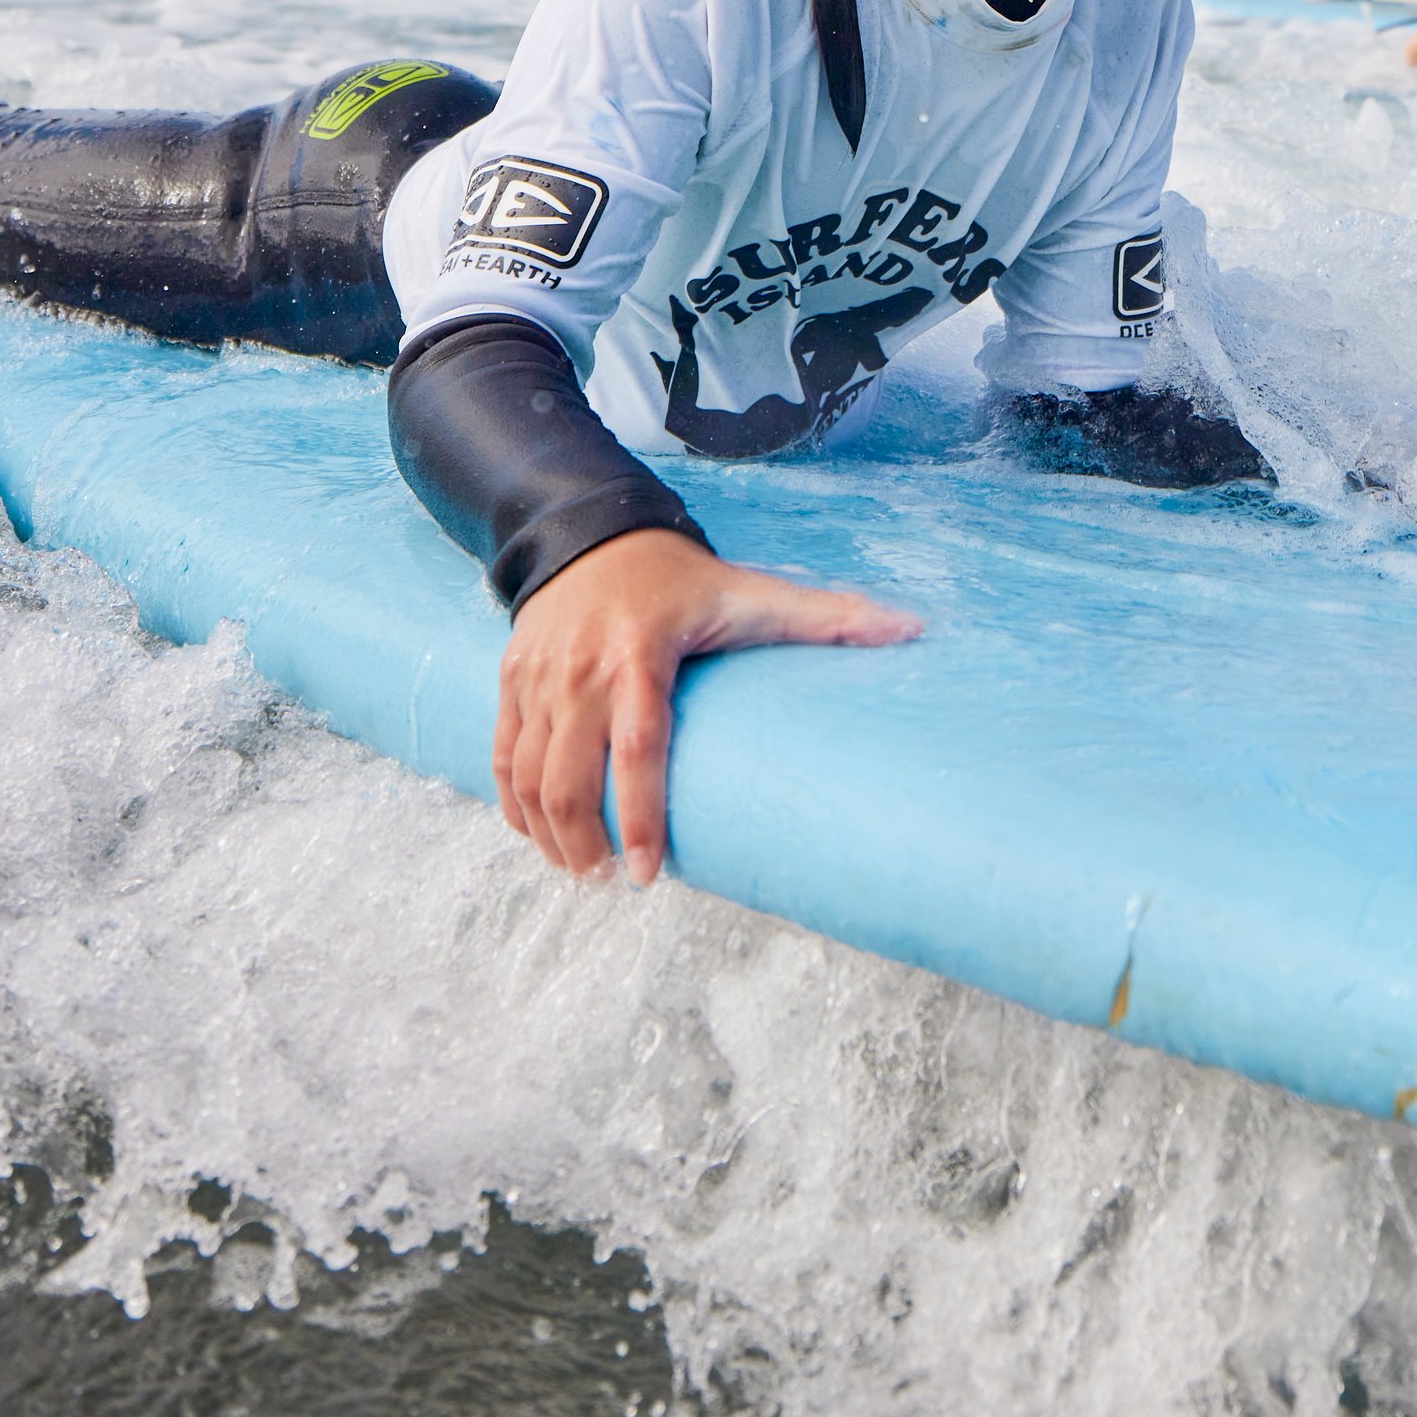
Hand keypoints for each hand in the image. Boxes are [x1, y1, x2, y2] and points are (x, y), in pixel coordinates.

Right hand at [492, 526, 917, 879]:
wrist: (592, 531)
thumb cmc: (683, 578)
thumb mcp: (751, 591)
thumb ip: (829, 616)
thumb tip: (914, 629)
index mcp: (641, 655)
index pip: (638, 747)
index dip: (640, 815)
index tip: (651, 871)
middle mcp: (581, 671)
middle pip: (568, 778)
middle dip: (585, 844)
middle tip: (615, 886)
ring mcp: (537, 678)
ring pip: (527, 776)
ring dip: (549, 837)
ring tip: (584, 875)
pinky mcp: (510, 680)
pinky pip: (502, 756)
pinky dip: (513, 804)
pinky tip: (538, 838)